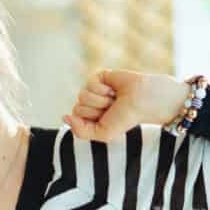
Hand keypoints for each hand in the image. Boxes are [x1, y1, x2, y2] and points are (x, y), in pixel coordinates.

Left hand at [64, 69, 187, 142]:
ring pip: (82, 97)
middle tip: (113, 108)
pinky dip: (103, 88)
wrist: (144, 101)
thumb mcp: (102, 133)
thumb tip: (64, 116)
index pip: (74, 119)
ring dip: (101, 100)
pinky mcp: (98, 77)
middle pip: (77, 108)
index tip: (108, 119)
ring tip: (114, 99)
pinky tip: (113, 89)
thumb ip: (79, 131)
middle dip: (97, 110)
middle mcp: (89, 104)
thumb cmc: (126, 119)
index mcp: (88, 117)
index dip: (91, 120)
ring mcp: (93, 90)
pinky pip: (89, 83)